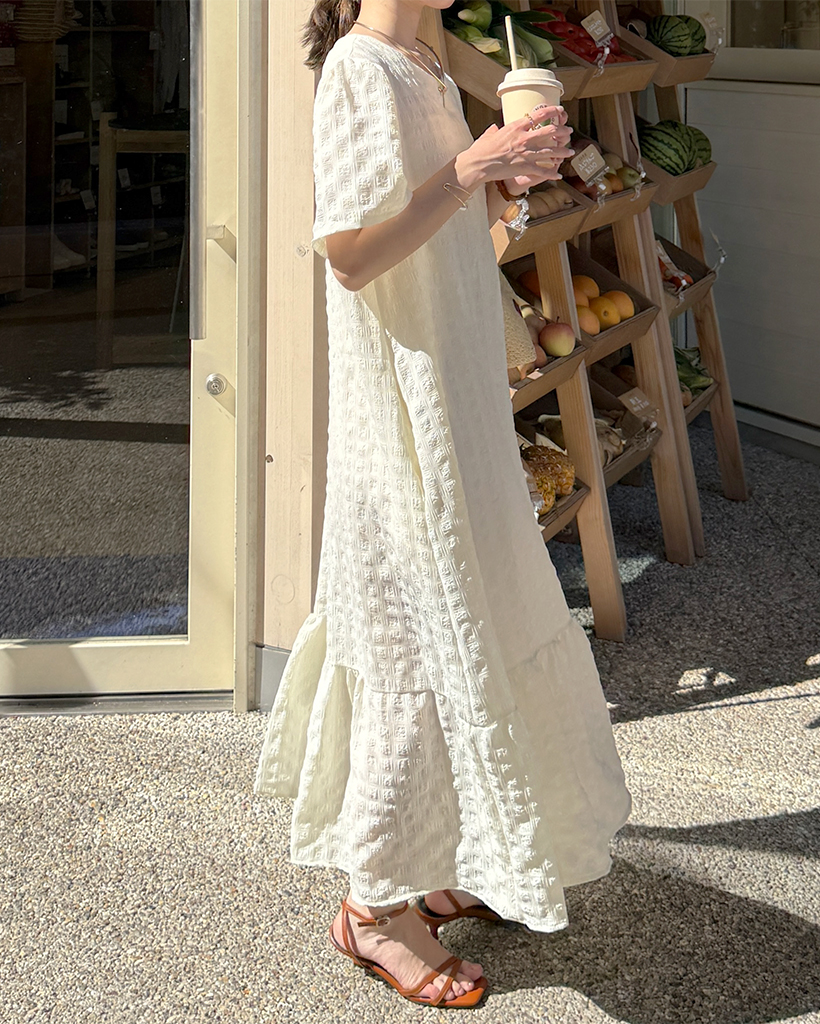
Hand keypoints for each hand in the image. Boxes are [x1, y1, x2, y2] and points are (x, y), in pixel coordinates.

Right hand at [454, 104, 573, 192]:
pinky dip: (552, 173)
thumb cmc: (481, 150)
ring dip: (562, 151)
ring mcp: (526, 153)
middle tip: (568, 131)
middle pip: (550, 131)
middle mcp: (524, 138)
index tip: (560, 111)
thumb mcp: (488, 135)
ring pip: (551, 151)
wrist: (479, 164)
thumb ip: (494, 130)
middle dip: (562, 131)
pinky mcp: (525, 167)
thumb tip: (495, 128)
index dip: (553, 111)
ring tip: (570, 151)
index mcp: (516, 126)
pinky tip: (559, 175)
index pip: (539, 115)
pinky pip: (543, 171)